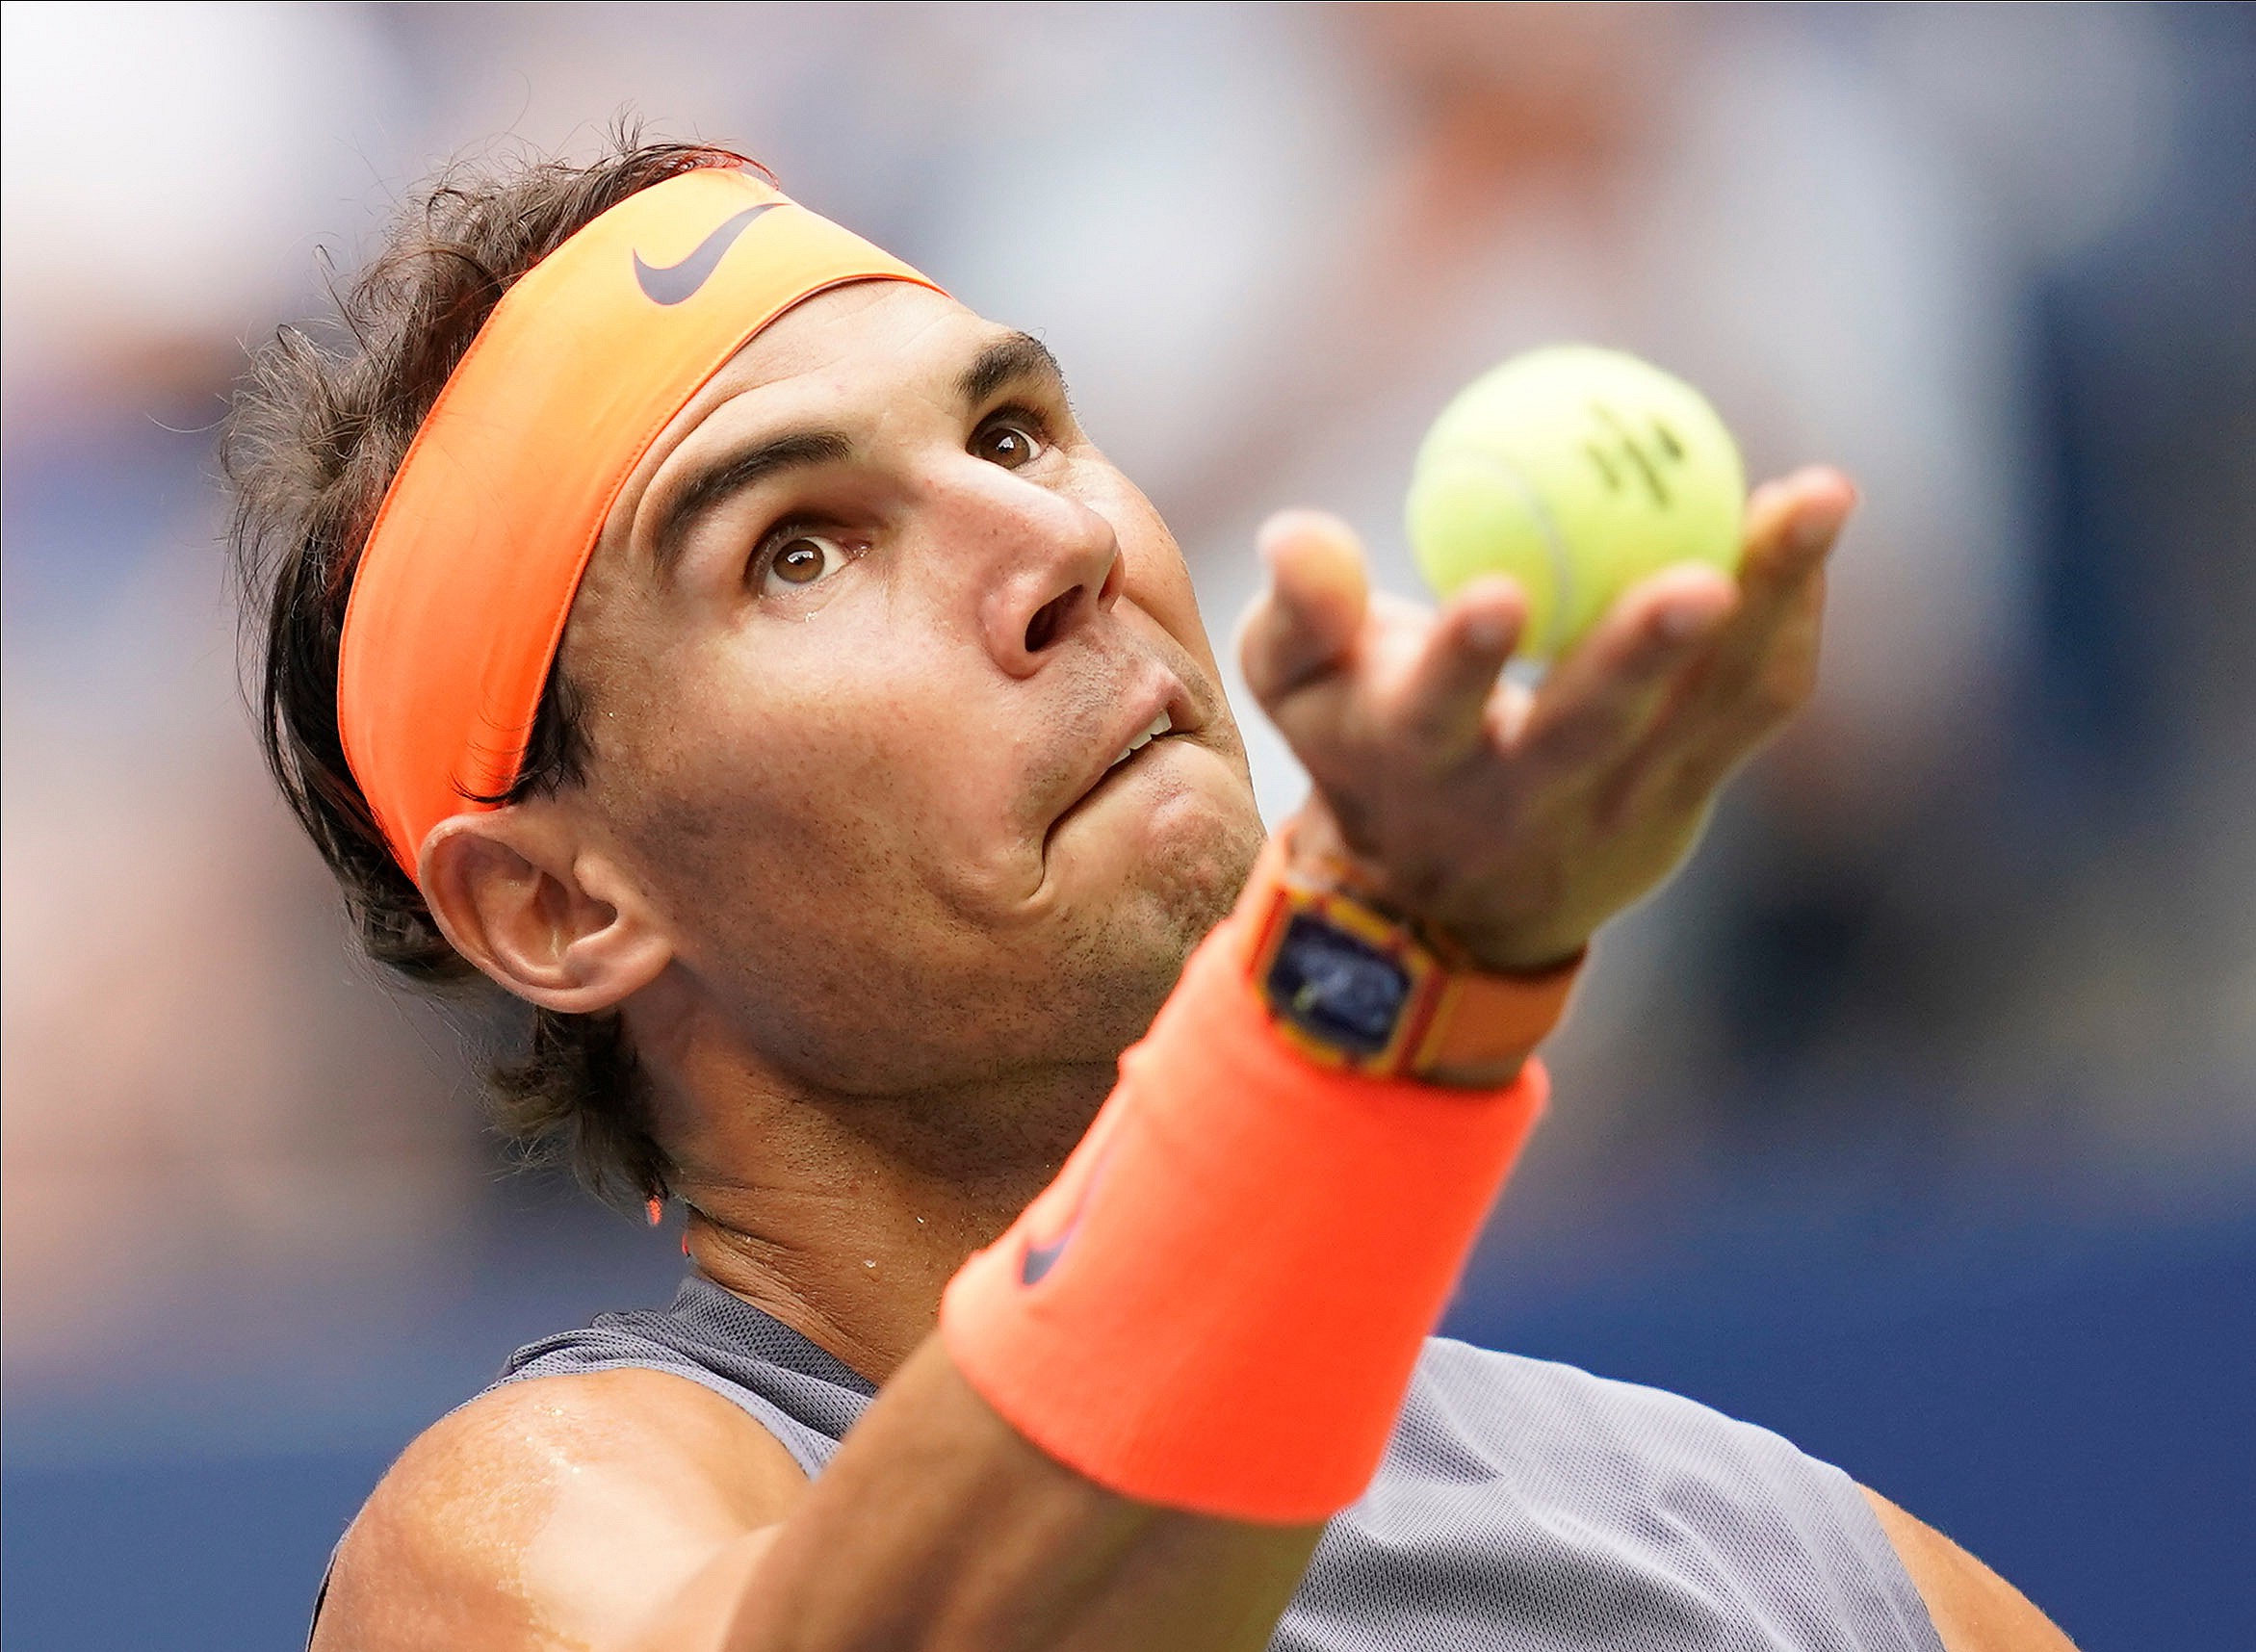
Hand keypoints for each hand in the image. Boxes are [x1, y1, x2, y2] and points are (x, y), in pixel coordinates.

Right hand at [1237, 467, 1854, 973]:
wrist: (1449, 900)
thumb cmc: (1366, 746)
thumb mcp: (1296, 687)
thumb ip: (1296, 611)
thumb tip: (1297, 532)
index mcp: (1415, 763)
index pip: (1435, 716)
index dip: (1463, 662)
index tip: (1495, 594)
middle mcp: (1520, 798)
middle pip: (1590, 731)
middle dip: (1643, 659)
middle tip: (1700, 576)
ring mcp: (1618, 804)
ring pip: (1707, 710)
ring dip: (1768, 604)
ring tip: (1817, 496)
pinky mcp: (1689, 792)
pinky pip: (1757, 703)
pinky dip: (1792, 617)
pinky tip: (1807, 532)